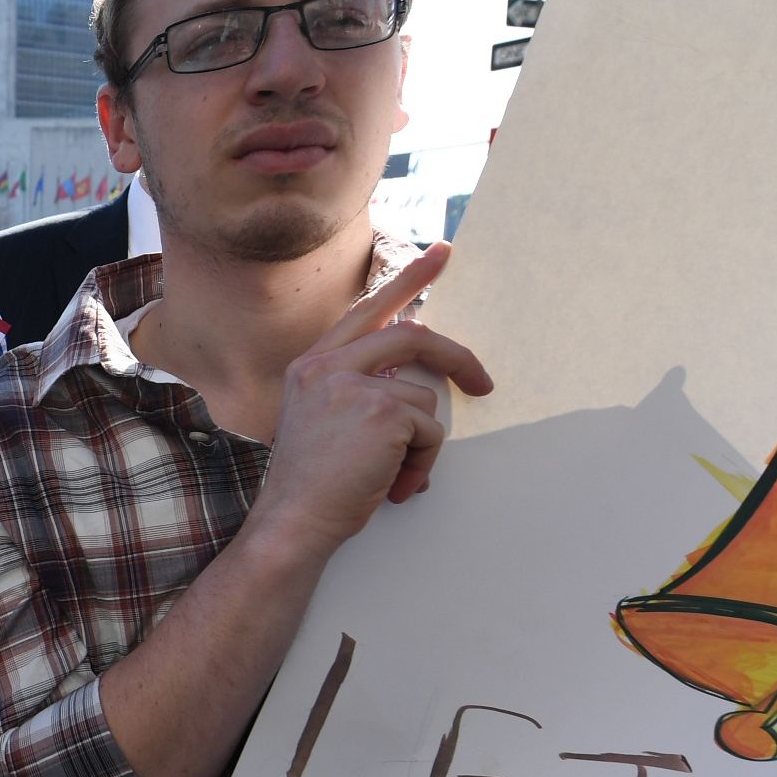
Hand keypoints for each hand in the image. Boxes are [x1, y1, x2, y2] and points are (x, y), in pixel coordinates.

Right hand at [244, 244, 492, 555]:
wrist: (293, 522)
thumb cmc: (313, 486)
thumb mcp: (325, 423)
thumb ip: (358, 392)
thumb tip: (418, 386)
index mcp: (312, 366)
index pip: (367, 311)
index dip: (408, 282)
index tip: (441, 254)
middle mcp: (327, 366)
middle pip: (411, 336)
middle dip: (456, 357)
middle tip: (483, 382)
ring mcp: (351, 385)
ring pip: (424, 400)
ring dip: (422, 445)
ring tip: (392, 476)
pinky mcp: (380, 411)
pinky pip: (430, 429)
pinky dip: (422, 461)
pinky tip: (392, 483)